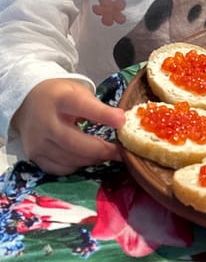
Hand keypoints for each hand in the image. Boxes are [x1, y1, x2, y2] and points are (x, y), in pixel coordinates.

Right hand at [11, 78, 125, 175]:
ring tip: (107, 155)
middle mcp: (45, 122)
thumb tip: (121, 123)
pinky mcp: (34, 156)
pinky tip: (87, 159)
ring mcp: (37, 141)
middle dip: (102, 150)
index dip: (104, 115)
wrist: (27, 102)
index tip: (122, 122)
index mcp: (60, 99)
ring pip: (70, 159)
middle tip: (121, 152)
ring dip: (92, 160)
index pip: (83, 107)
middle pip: (75, 142)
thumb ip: (98, 107)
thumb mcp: (78, 92)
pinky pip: (60, 169)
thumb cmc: (60, 96)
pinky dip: (77, 166)